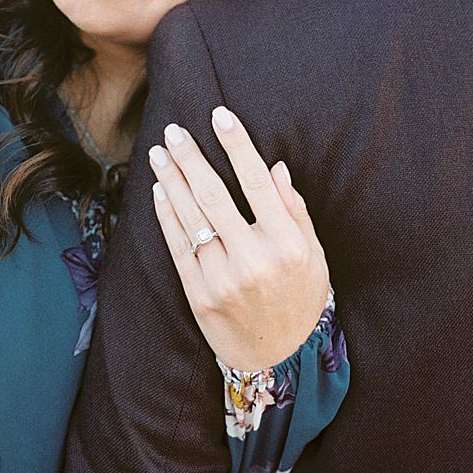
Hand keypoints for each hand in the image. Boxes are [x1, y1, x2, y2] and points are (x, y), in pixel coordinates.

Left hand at [149, 107, 330, 371]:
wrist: (278, 357)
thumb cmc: (300, 299)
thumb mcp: (313, 257)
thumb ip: (295, 212)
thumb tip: (276, 168)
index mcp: (287, 244)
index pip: (258, 183)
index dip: (237, 146)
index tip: (220, 116)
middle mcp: (253, 259)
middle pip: (214, 196)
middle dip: (190, 159)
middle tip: (173, 131)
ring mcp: (222, 278)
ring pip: (190, 218)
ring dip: (171, 181)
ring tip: (158, 153)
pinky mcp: (198, 294)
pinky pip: (177, 246)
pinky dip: (166, 216)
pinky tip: (160, 191)